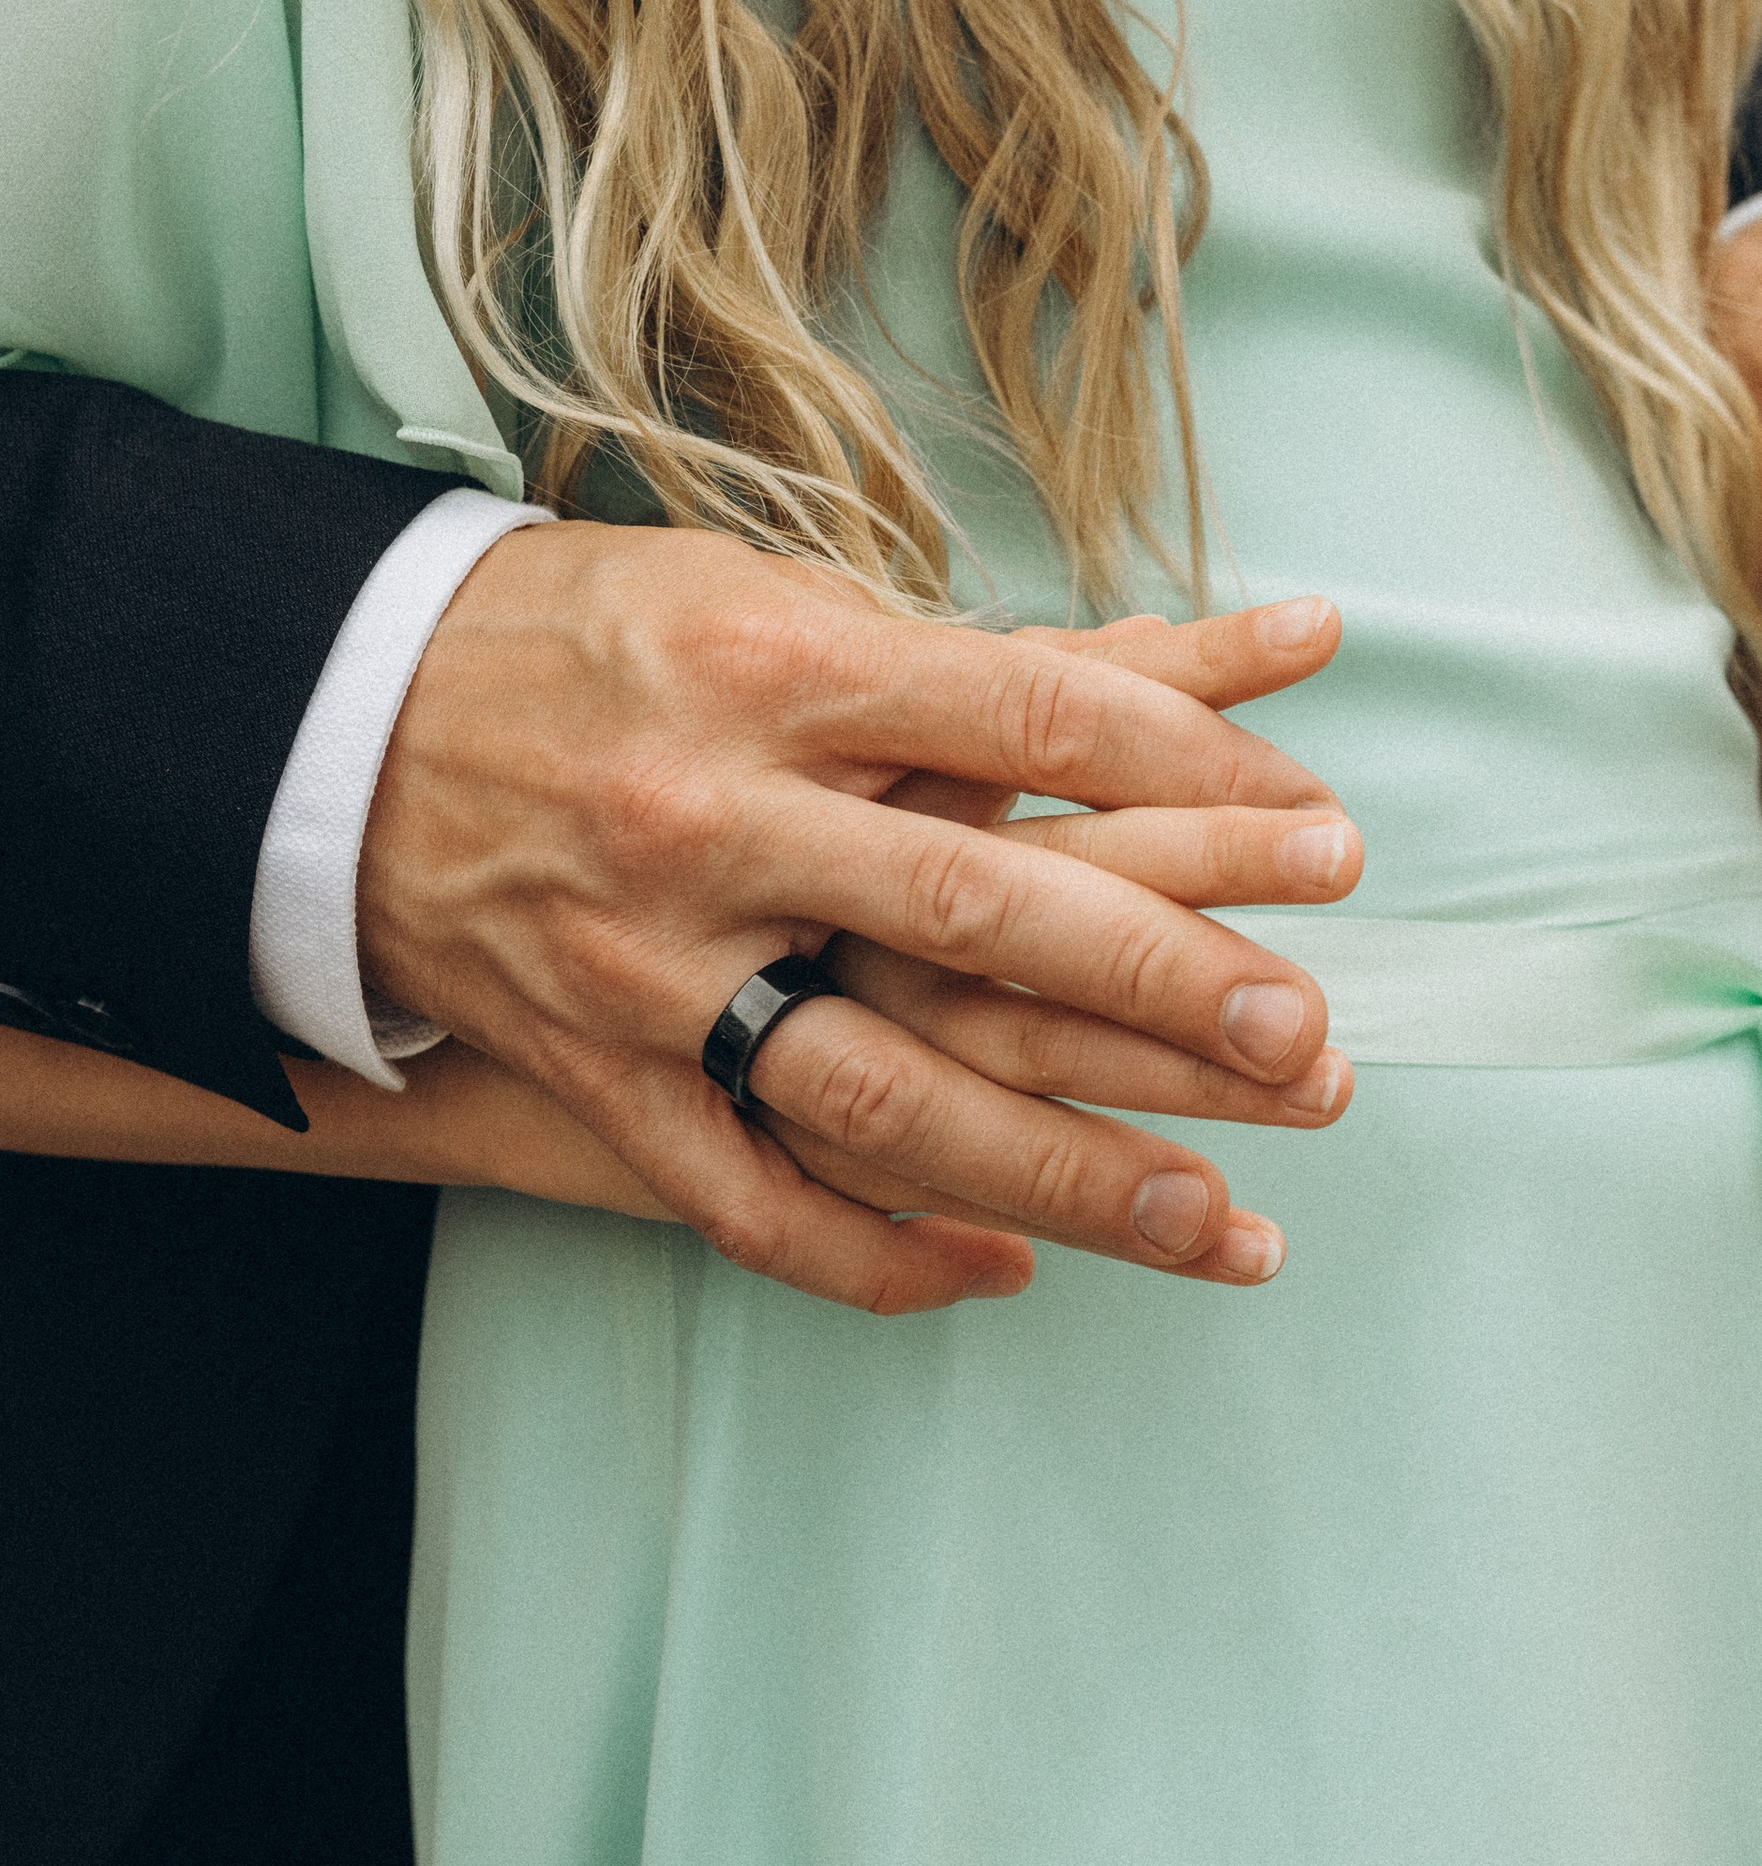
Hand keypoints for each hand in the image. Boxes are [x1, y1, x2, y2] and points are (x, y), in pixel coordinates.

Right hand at [359, 527, 1361, 1312]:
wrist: (333, 726)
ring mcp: (655, 960)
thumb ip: (998, 654)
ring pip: (887, 1092)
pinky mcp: (598, 1070)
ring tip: (1220, 1226)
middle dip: (1166, 986)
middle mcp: (725, 813)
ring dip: (1065, 1172)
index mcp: (783, 662)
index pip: (1035, 715)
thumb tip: (1257, 650)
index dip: (1200, 769)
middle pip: (987, 908)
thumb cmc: (597, 639)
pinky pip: (750, 1198)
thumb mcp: (778, 588)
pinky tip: (999, 1277)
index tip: (1324, 832)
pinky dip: (878, 1253)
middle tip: (1310, 1044)